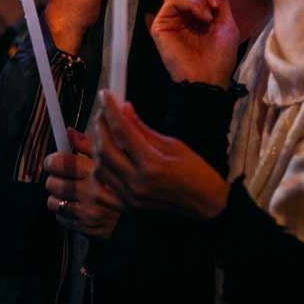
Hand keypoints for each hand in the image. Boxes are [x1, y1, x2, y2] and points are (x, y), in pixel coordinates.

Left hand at [41, 129, 121, 238]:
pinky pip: (61, 219)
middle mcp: (92, 192)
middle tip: (64, 179)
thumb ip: (89, 145)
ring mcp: (89, 212)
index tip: (54, 162)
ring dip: (59, 198)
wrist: (146, 212)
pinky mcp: (88, 228)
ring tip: (72, 194)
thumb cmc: (127, 181)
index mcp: (96, 171)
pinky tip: (79, 208)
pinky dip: (67, 214)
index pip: (58, 163)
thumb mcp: (114, 157)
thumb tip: (69, 132)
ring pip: (53, 203)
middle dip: (56, 180)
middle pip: (52, 183)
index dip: (52, 161)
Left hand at [93, 91, 227, 219]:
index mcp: (153, 164)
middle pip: (105, 149)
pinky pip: (101, 192)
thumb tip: (124, 109)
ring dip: (97, 148)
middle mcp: (138, 183)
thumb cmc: (196, 173)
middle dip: (100, 125)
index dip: (111, 110)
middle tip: (104, 112)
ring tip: (104, 134)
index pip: (122, 130)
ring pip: (100, 168)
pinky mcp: (128, 208)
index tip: (106, 96)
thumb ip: (143, 128)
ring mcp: (131, 198)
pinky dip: (98, 175)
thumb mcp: (174, 144)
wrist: (207, 204)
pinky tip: (102, 163)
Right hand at [148, 0, 239, 86]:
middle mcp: (178, 12)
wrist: (210, 79)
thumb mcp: (226, 22)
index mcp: (193, 11)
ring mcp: (168, 17)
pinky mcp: (160, 25)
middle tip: (216, 2)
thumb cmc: (219, 57)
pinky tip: (203, 18)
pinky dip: (192, 3)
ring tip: (210, 14)